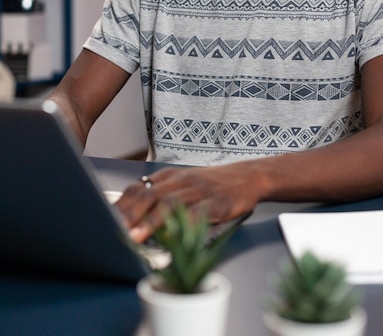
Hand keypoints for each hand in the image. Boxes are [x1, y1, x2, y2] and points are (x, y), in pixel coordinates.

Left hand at [116, 162, 258, 242]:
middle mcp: (181, 180)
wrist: (247, 176)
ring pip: (169, 203)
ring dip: (149, 220)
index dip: (121, 204)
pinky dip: (181, 223)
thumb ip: (161, 197)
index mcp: (170, 176)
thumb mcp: (183, 185)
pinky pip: (197, 213)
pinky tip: (171, 234)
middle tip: (113, 229)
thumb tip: (133, 219)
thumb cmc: (212, 185)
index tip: (105, 219)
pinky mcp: (216, 202)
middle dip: (129, 213)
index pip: (139, 187)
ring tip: (136, 236)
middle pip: (149, 194)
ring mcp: (199, 190)